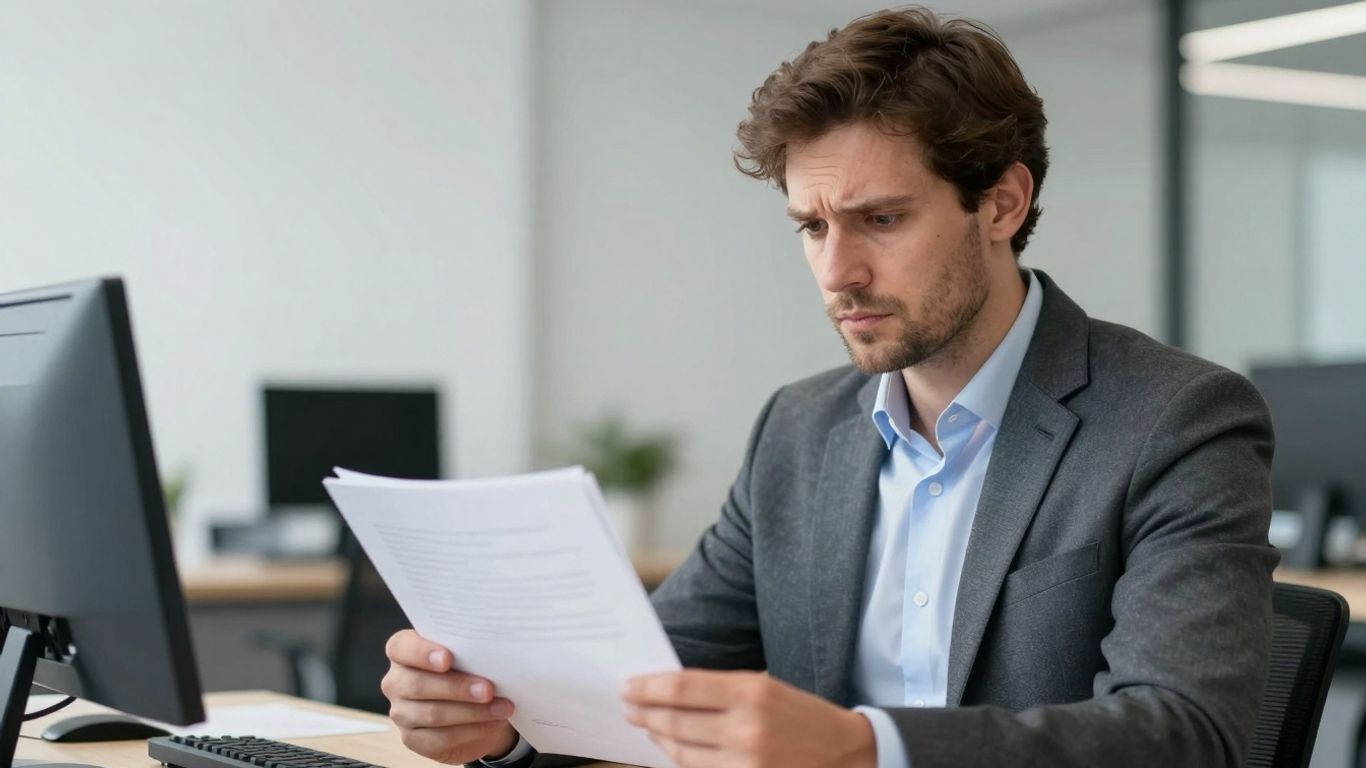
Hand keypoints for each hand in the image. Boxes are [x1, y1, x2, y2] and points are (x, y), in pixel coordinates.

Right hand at [381, 630, 519, 763]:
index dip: (422, 652)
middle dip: (457, 687)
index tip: (447, 658)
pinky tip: (491, 724)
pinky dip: (470, 731)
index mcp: (404, 651)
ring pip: (432, 714)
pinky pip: (439, 738)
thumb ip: (469, 650)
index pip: (401, 647)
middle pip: (418, 684)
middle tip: (488, 689)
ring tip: (501, 707)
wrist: (475, 708)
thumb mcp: (469, 654)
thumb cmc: (470, 671)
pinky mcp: (412, 739)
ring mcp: (401, 712)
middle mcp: (396, 681)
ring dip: (471, 711)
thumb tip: (492, 651)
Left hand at [622, 670, 875, 767]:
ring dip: (659, 739)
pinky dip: (682, 760)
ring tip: (649, 727)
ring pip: (682, 752)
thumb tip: (669, 691)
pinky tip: (674, 750)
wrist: (848, 754)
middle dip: (645, 713)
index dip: (648, 687)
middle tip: (628, 707)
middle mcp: (746, 727)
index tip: (628, 686)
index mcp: (752, 691)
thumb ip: (721, 690)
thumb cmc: (804, 716)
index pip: (682, 688)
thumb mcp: (767, 688)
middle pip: (675, 721)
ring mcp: (746, 761)